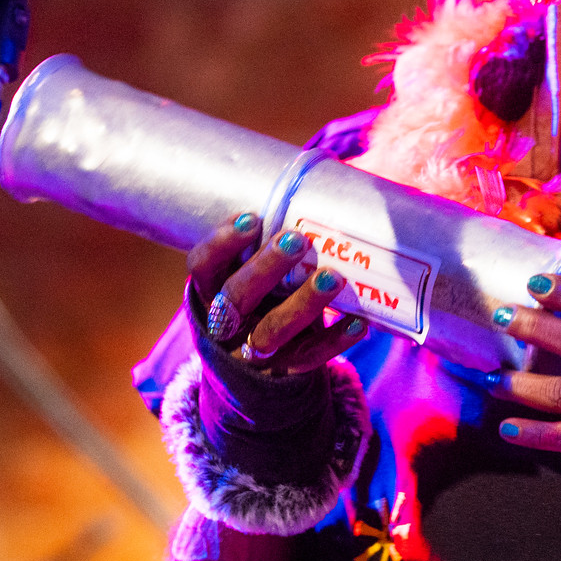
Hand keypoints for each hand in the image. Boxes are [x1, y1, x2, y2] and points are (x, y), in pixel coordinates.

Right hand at [187, 213, 366, 376]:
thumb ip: (267, 244)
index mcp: (210, 291)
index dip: (221, 243)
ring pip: (272, 331)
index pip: (202, 266)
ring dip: (303, 304)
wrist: (255, 367)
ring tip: (333, 277)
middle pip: (236, 297)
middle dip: (266, 267)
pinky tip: (357, 322)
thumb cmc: (260, 298)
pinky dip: (333, 341)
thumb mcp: (249, 273)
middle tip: (297, 239)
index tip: (251, 218)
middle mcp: (224, 324)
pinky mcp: (282, 371)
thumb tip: (320, 190)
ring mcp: (252, 352)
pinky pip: (308, 358)